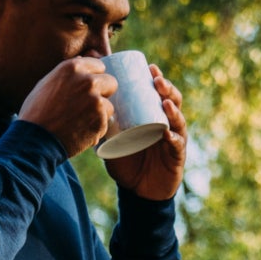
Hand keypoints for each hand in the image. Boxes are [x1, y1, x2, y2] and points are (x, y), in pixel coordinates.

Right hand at [19, 57, 116, 157]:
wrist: (34, 140)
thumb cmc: (36, 113)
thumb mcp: (46, 84)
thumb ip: (67, 73)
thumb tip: (83, 60)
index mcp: (73, 68)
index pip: (99, 66)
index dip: (94, 78)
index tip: (87, 89)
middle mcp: (88, 81)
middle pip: (111, 82)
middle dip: (103, 94)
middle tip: (87, 106)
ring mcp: (96, 101)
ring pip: (109, 106)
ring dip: (98, 115)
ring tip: (79, 123)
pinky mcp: (101, 121)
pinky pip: (104, 124)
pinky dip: (95, 130)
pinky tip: (79, 133)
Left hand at [104, 68, 186, 201]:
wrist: (138, 191)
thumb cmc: (127, 163)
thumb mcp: (112, 142)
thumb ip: (102, 128)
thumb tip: (83, 112)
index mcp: (153, 117)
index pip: (157, 94)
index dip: (156, 79)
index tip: (148, 67)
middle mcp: (166, 124)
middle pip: (172, 100)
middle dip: (166, 88)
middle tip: (156, 79)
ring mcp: (174, 139)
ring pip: (178, 119)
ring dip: (172, 108)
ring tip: (165, 100)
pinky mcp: (176, 156)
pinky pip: (177, 145)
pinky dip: (173, 138)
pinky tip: (167, 132)